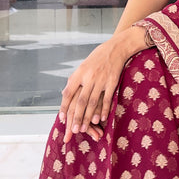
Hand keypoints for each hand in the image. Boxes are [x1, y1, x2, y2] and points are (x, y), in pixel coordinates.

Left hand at [59, 27, 147, 143]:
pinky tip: (101, 119)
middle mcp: (89, 77)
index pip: (68, 93)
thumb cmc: (97, 59)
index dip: (64, 107)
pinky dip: (103, 110)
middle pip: (80, 101)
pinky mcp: (112, 82)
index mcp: (79, 74)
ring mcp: (101, 80)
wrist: (115, 48)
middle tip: (73, 130)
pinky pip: (107, 99)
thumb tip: (64, 94)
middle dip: (76, 117)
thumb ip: (74, 81)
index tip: (62, 119)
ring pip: (93, 102)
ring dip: (88, 117)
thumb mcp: (82, 67)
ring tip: (85, 128)